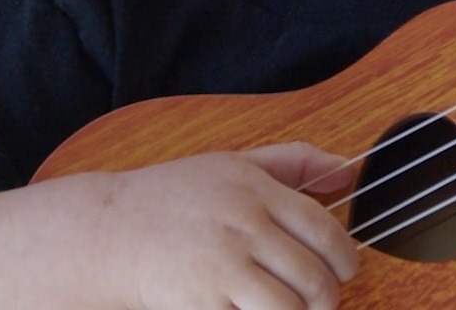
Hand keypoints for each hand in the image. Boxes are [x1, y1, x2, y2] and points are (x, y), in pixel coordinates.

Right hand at [98, 142, 358, 309]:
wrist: (110, 231)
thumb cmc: (175, 197)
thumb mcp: (232, 164)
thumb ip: (293, 161)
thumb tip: (346, 172)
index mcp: (254, 190)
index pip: (325, 230)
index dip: (345, 259)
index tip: (343, 270)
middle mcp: (242, 225)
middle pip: (315, 277)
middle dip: (326, 297)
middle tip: (317, 299)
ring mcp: (222, 267)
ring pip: (291, 308)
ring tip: (289, 309)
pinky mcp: (203, 304)